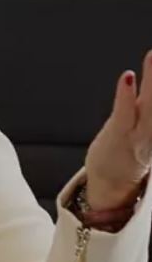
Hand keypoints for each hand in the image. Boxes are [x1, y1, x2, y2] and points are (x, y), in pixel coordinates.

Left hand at [85, 50, 151, 210]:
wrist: (113, 184)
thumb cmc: (129, 151)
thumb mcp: (147, 128)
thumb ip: (150, 106)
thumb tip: (151, 87)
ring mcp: (139, 132)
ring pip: (151, 103)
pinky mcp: (119, 135)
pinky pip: (125, 113)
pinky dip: (126, 94)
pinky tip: (129, 77)